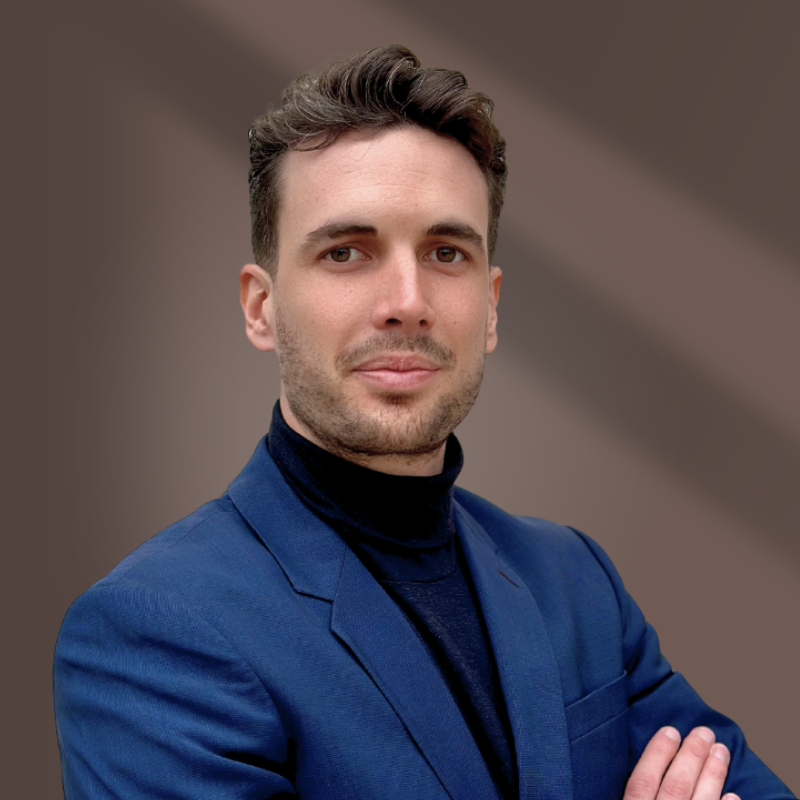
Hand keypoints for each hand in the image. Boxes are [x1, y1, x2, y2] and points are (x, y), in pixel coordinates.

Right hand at [624, 726, 738, 799]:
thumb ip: (624, 799)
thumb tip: (637, 771)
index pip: (643, 780)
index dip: (657, 754)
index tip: (670, 731)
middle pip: (676, 786)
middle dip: (692, 756)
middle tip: (704, 733)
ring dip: (713, 775)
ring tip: (722, 751)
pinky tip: (732, 795)